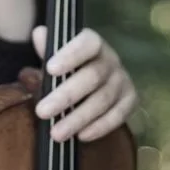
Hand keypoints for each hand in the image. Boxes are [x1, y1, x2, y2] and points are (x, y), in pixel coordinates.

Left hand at [26, 26, 136, 141]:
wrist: (92, 80)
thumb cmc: (70, 68)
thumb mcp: (56, 57)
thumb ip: (48, 49)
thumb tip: (39, 33)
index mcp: (93, 44)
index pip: (87, 44)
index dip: (71, 55)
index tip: (50, 69)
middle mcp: (111, 60)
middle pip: (92, 76)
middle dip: (66, 96)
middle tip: (42, 112)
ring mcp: (122, 80)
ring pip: (103, 99)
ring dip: (79, 118)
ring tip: (56, 133)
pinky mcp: (130, 100)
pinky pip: (119, 115)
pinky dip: (100, 127)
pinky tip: (82, 136)